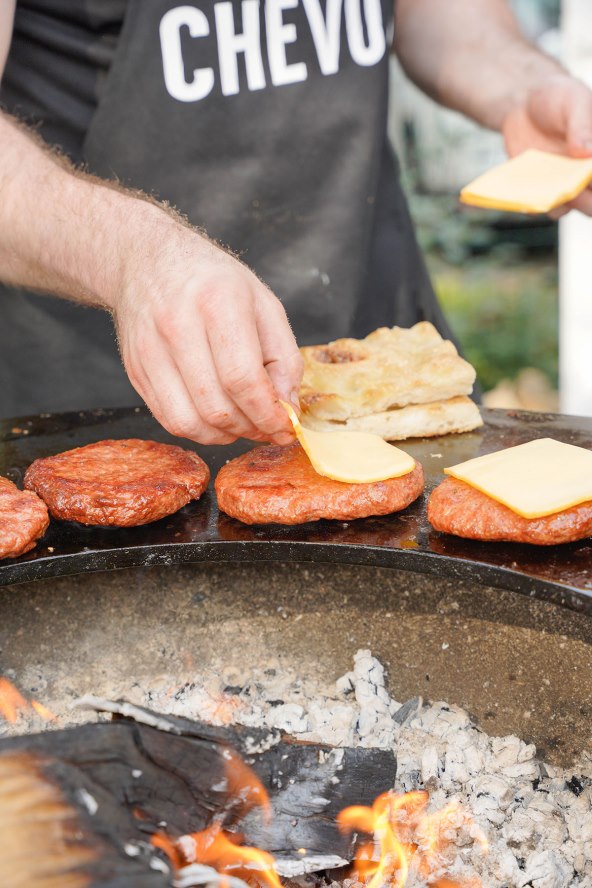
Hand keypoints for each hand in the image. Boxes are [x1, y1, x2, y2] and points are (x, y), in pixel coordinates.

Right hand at [112, 211, 302, 444]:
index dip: (268, 414)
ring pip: (189, 422)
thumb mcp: (263, 304)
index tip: (286, 427)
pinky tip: (217, 418)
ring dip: (225, 436)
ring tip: (244, 424)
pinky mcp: (136, 371)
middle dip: (250, 428)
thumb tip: (289, 408)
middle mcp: (177, 326)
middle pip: (216, 406)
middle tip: (268, 427)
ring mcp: (150, 351)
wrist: (147, 261)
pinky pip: (169, 419)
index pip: (242, 378)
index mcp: (216, 302)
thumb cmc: (213, 282)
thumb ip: (284, 358)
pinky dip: (199, 430)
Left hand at [502, 74, 591, 216]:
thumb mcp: (573, 102)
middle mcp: (591, 172)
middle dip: (588, 200)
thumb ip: (581, 126)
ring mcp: (570, 183)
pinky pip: (546, 207)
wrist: (525, 105)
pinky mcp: (546, 189)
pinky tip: (528, 195)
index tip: (587, 173)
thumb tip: (587, 154)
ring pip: (575, 207)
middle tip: (571, 189)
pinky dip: (539, 205)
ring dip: (564, 203)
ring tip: (547, 191)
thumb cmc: (558, 98)